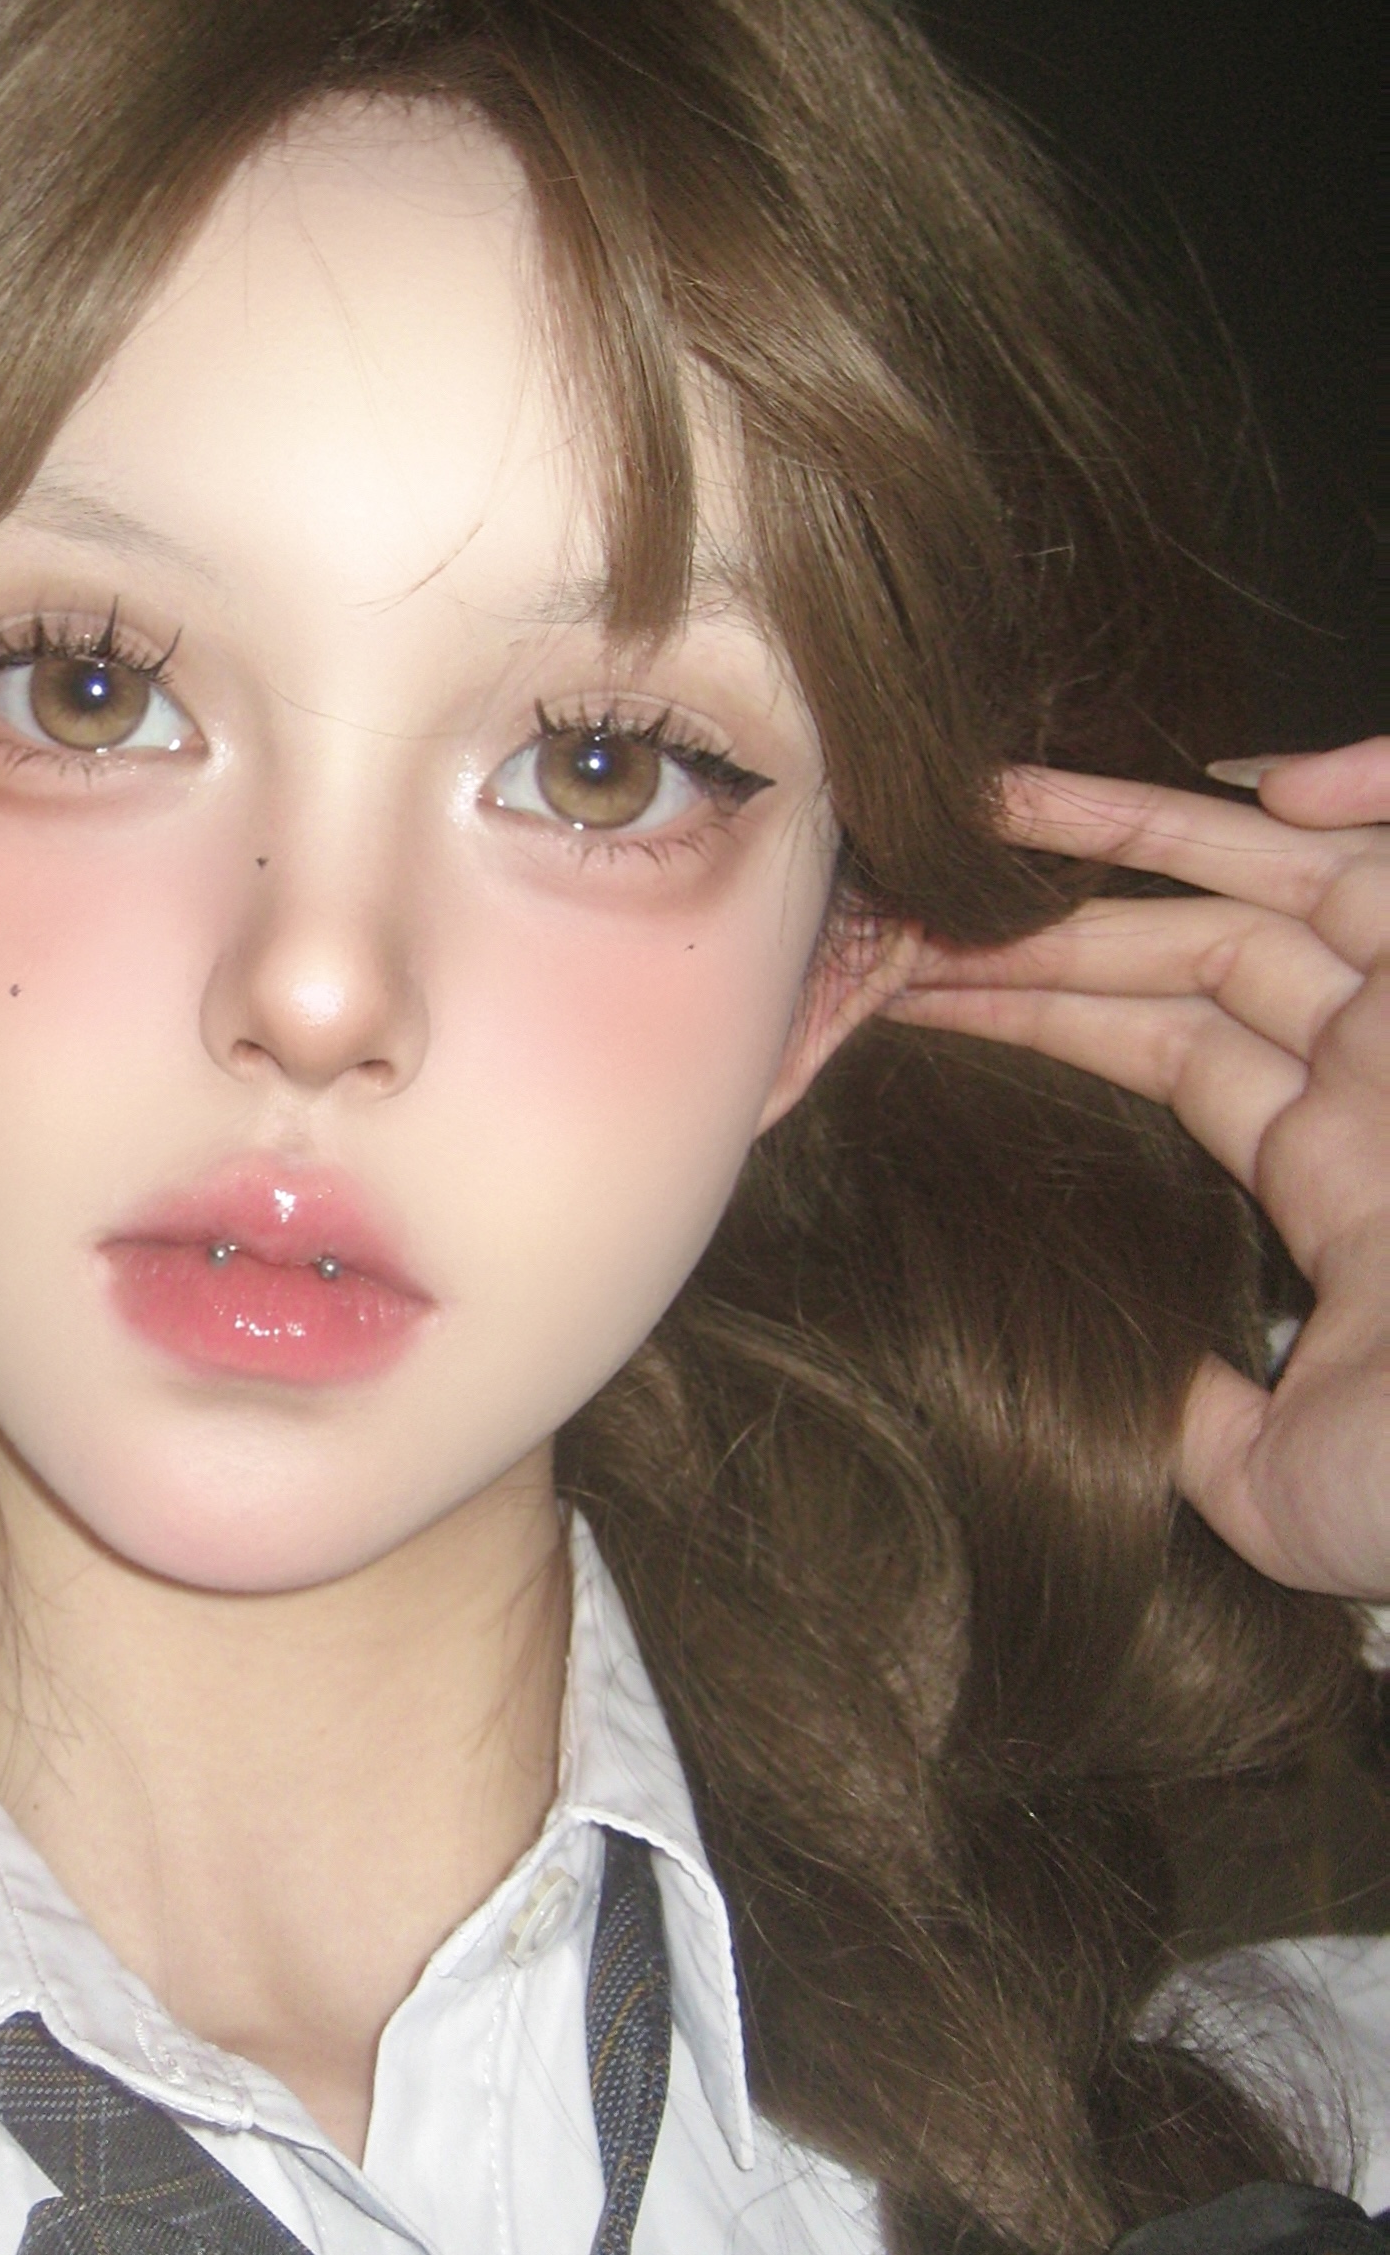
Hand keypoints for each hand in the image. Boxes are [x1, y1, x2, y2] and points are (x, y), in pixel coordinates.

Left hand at [887, 739, 1389, 1598]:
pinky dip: (1379, 780)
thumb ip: (1194, 1422)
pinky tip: (1266, 774)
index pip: (1169, 1047)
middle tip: (910, 887)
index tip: (926, 986)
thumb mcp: (1276, 1480)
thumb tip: (1122, 1396)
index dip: (1046, 1006)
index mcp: (1343, 1175)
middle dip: (1053, 912)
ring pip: (1285, 871)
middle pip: (1201, 945)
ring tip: (991, 790)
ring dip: (1140, 822)